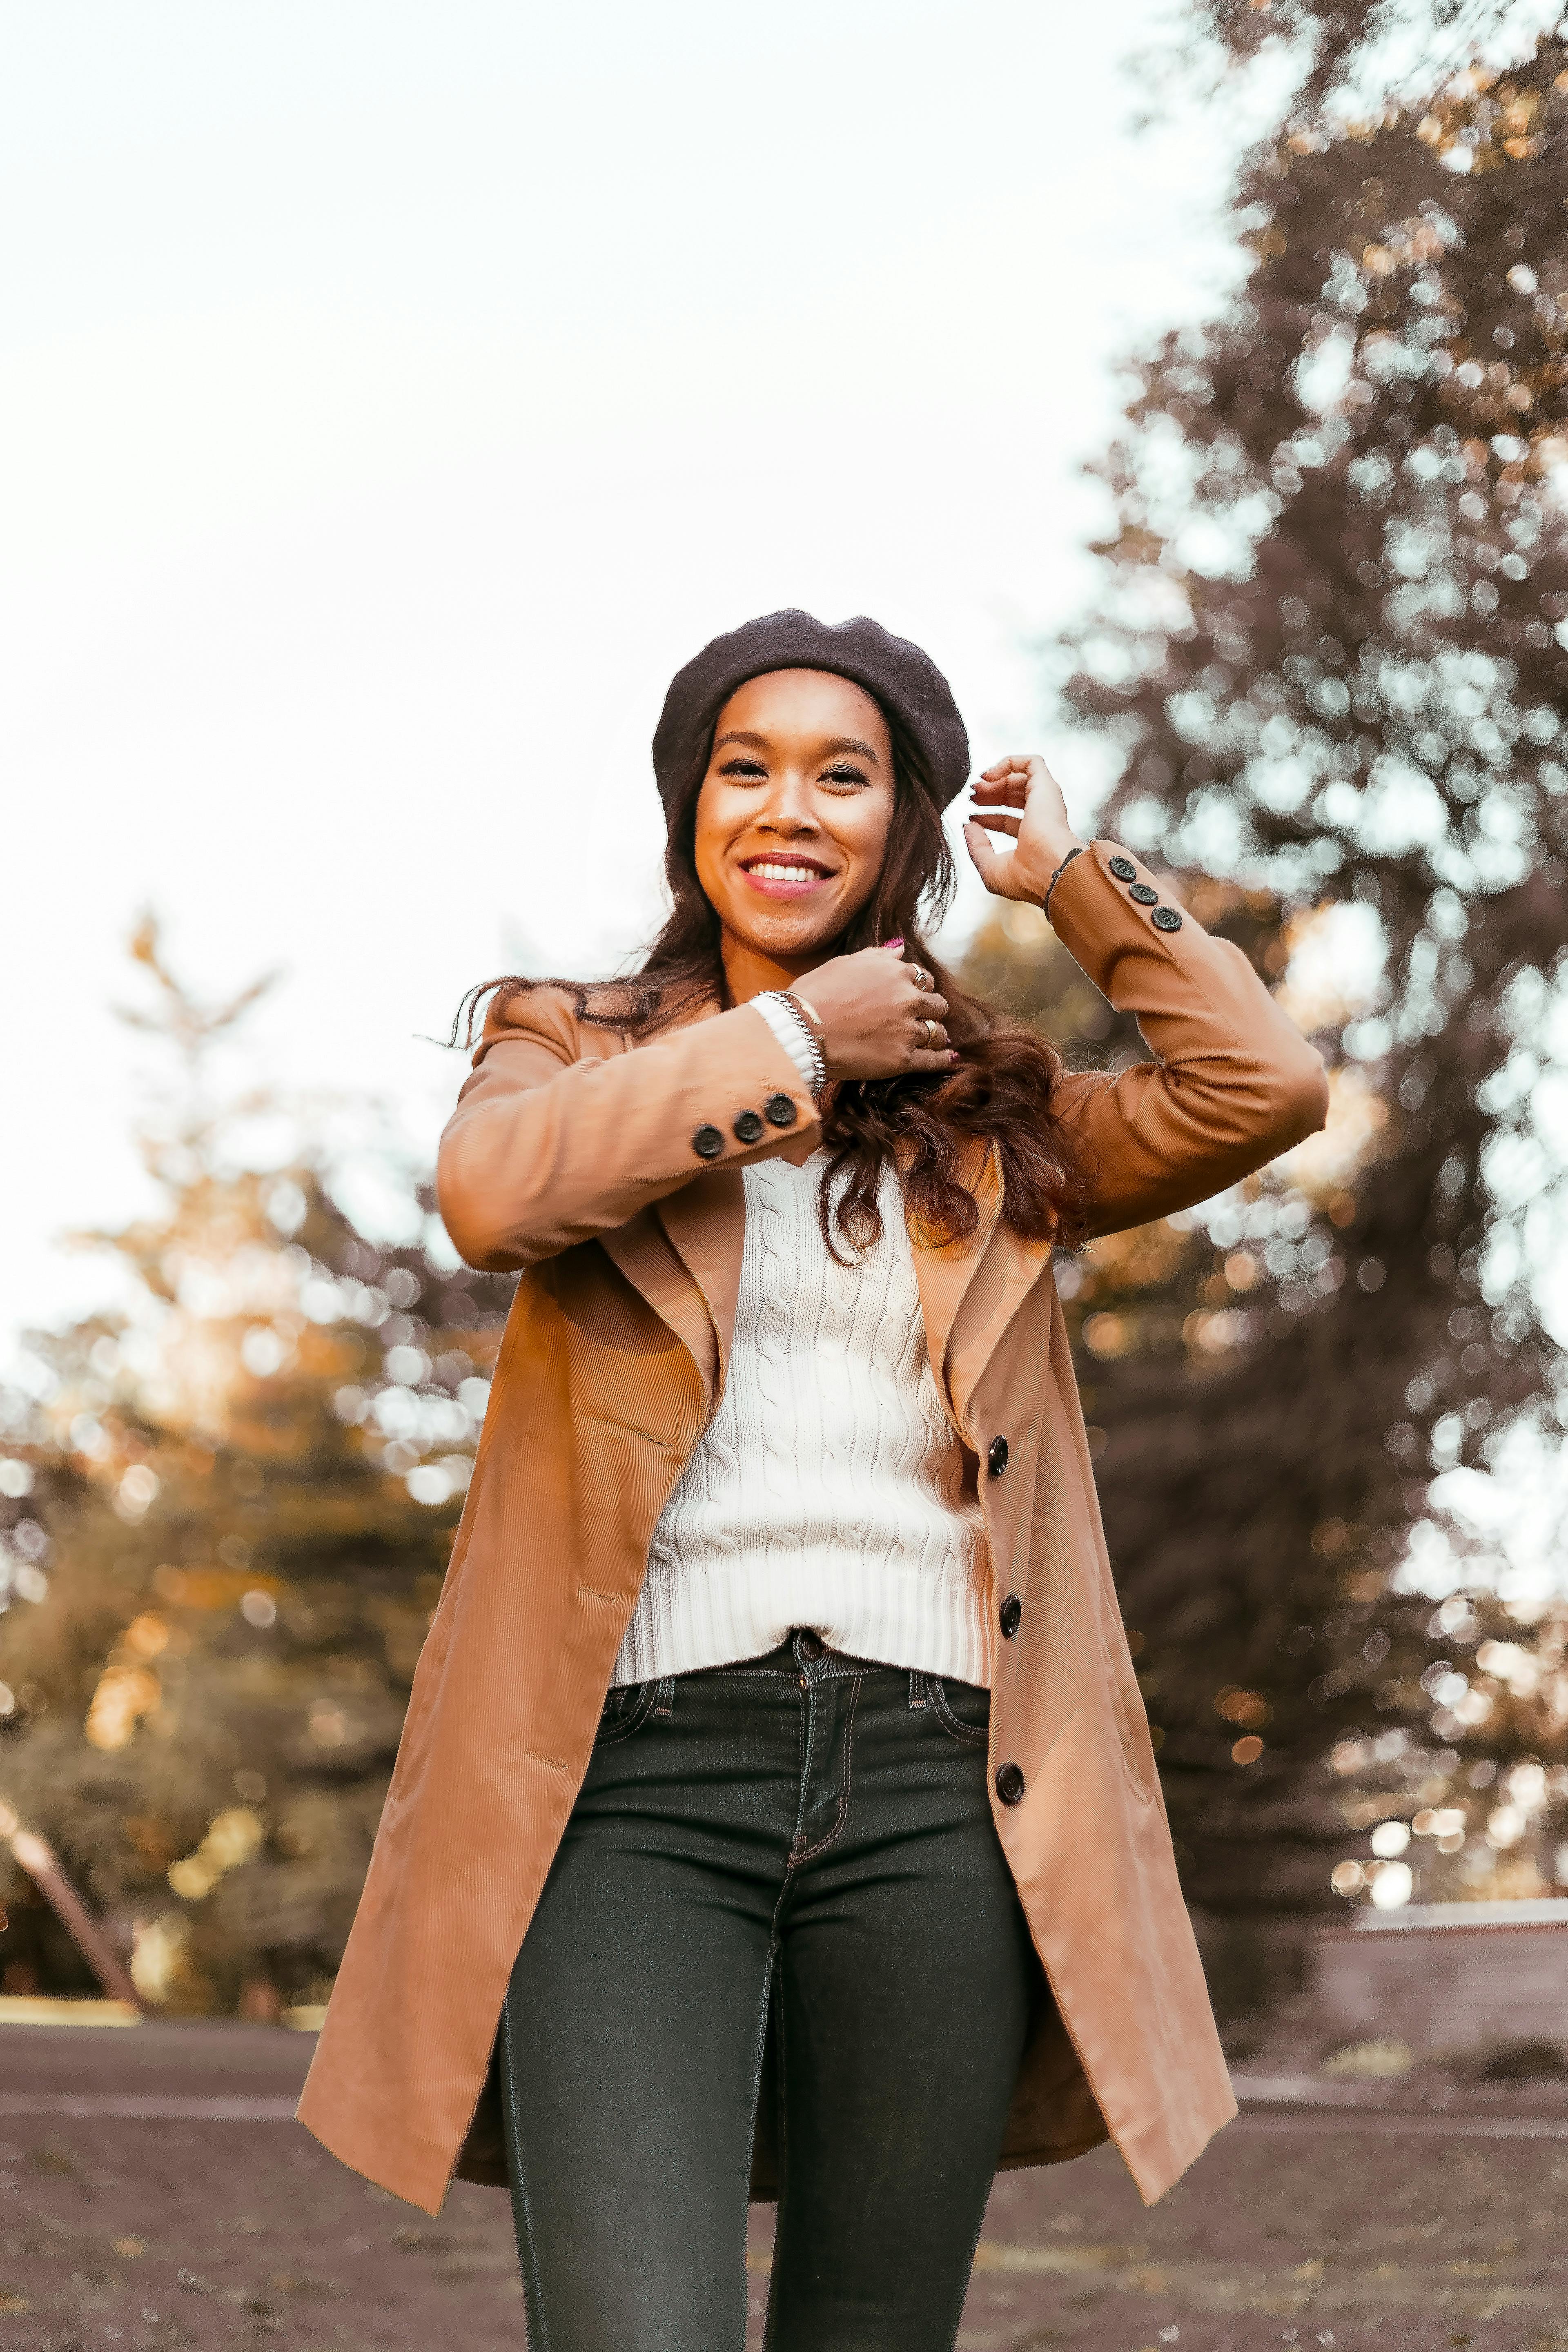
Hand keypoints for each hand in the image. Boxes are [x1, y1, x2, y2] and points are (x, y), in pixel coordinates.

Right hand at [794, 942, 955, 1080]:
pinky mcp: (902, 1059)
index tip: (914, 994)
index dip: (919, 987)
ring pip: (937, 1032)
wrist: (801, 1029)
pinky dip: (942, 1059)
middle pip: (936, 1004)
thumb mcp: (845, 963)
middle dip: (931, 1009)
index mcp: (896, 973)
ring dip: (936, 1033)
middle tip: (923, 1016)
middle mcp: (908, 999)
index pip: (922, 978)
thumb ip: (878, 956)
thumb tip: (900, 947)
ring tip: (934, 1037)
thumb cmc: (815, 994)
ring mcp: (907, 1030)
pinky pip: (932, 1060)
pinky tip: (949, 1057)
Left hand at [964, 755, 1084, 904]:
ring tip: (975, 786)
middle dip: (989, 794)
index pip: (1008, 821)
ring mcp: (1046, 801)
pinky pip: (1030, 762)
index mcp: (1033, 838)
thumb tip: (968, 825)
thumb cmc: (1024, 877)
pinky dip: (1007, 763)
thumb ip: (977, 847)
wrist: (1050, 869)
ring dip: (994, 779)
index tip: (970, 817)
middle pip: (1013, 798)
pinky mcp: (1046, 785)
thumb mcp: (990, 867)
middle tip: (970, 796)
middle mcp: (1043, 818)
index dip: (987, 817)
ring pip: (1020, 778)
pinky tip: (987, 776)